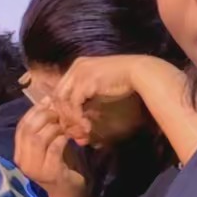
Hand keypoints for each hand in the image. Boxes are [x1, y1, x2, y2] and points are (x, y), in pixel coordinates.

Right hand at [15, 101, 85, 196]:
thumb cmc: (60, 167)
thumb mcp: (50, 146)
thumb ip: (47, 128)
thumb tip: (50, 101)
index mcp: (20, 153)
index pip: (21, 126)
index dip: (35, 110)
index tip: (49, 101)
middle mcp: (22, 161)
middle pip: (28, 130)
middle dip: (45, 116)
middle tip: (60, 113)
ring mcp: (34, 168)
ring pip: (38, 138)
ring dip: (55, 128)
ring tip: (66, 126)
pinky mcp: (49, 173)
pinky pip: (54, 148)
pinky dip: (63, 139)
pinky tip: (70, 138)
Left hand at [50, 55, 177, 146]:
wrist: (138, 72)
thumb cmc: (123, 80)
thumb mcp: (99, 86)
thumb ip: (87, 97)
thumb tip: (80, 117)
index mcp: (78, 65)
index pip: (61, 88)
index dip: (63, 107)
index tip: (71, 123)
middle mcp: (76, 67)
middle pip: (57, 95)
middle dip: (63, 115)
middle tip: (72, 130)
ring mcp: (79, 73)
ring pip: (63, 101)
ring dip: (70, 119)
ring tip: (82, 130)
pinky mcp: (86, 82)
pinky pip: (73, 104)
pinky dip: (78, 118)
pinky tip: (87, 126)